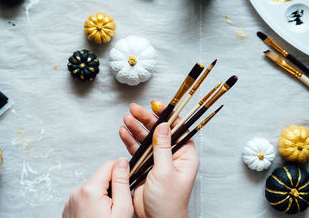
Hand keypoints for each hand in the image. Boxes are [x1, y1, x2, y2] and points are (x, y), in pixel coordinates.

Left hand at [63, 159, 133, 217]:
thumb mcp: (122, 209)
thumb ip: (122, 182)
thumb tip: (122, 162)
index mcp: (90, 190)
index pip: (108, 165)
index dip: (120, 173)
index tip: (125, 186)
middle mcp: (77, 193)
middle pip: (100, 178)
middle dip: (111, 188)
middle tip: (116, 208)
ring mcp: (70, 201)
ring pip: (93, 189)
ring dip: (102, 198)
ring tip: (106, 216)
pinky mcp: (68, 209)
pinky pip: (84, 199)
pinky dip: (92, 205)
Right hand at [119, 101, 198, 217]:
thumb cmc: (168, 202)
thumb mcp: (166, 172)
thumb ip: (162, 148)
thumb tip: (163, 126)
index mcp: (184, 155)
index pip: (177, 129)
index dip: (167, 115)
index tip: (156, 105)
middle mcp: (171, 155)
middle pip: (158, 131)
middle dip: (146, 119)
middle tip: (134, 110)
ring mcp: (157, 160)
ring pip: (146, 139)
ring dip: (136, 128)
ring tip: (126, 119)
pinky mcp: (145, 166)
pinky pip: (137, 149)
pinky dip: (130, 140)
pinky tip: (124, 132)